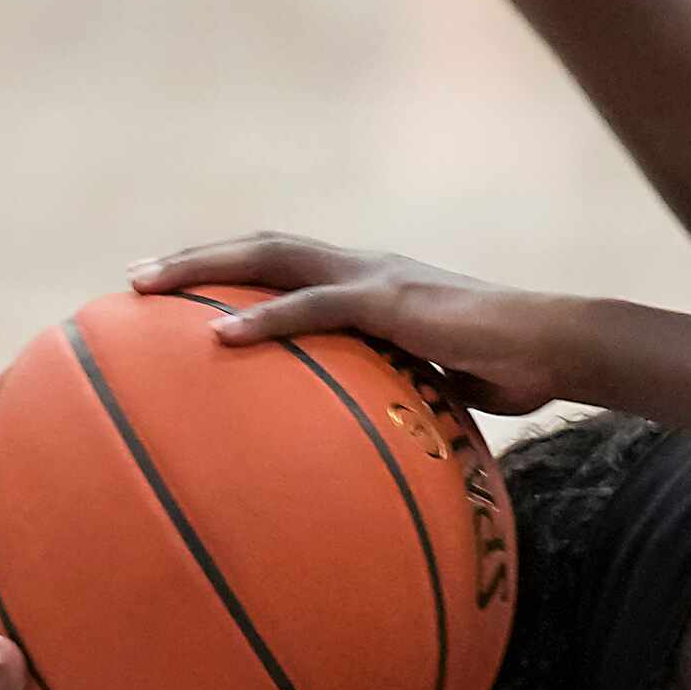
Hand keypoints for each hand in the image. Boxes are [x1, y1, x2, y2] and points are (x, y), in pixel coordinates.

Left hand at [130, 234, 577, 413]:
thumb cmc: (513, 370)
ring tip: (143, 285)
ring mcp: (377, 278)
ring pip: (271, 257)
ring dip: (201, 267)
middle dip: (192, 259)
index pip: (289, 264)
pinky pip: (313, 306)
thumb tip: (380, 441)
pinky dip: (262, 319)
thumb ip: (403, 394)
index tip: (178, 290)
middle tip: (131, 280)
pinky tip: (216, 336)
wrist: (560, 346)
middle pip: (262, 247)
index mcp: (374, 283)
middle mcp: (366, 267)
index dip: (231, 271)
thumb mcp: (442, 384)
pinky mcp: (391, 301)